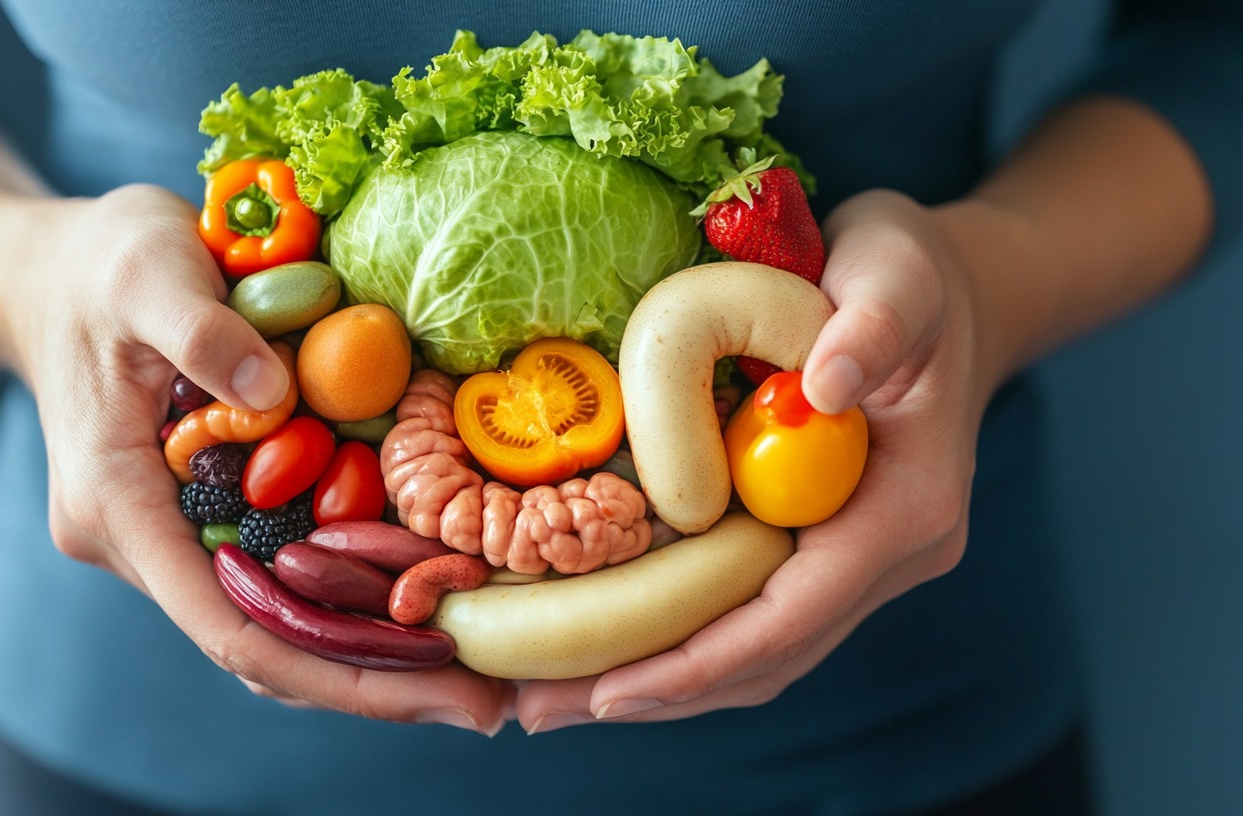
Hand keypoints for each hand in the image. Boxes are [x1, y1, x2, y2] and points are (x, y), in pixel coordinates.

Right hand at [0, 184, 511, 733]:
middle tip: (486, 701)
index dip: (337, 671)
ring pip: (281, 621)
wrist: (51, 269)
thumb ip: (206, 334)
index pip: (229, 626)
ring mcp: (174, 532)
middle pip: (268, 644)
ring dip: (373, 648)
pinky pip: (287, 571)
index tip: (436, 686)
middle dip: (375, 680)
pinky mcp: (207, 510)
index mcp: (115, 505)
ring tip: (477, 667)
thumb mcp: (148, 270)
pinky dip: (353, 593)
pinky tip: (428, 594)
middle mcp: (143, 540)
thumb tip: (276, 402)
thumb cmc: (96, 263)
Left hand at [516, 189, 1002, 733]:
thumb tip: (826, 385)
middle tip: (542, 708)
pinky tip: (612, 642)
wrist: (947, 293)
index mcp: (909, 507)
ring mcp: (860, 557)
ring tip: (551, 696)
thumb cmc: (916, 276)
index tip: (610, 686)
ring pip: (759, 650)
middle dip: (659, 689)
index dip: (702, 658)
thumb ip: (873, 323)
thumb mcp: (899, 271)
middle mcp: (890, 553)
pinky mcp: (825, 546)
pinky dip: (684, 635)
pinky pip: (752, 612)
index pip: (798, 612)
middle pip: (769, 655)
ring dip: (662, 679)